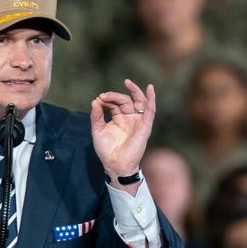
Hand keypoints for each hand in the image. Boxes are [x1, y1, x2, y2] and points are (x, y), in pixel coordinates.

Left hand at [90, 79, 155, 194]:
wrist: (115, 165)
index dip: (107, 99)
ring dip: (134, 91)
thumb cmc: (107, 150)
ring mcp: (138, 121)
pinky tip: (150, 89)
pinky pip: (150, 111)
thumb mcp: (98, 130)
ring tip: (128, 82)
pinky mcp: (145, 126)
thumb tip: (95, 101)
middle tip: (103, 96)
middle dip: (114, 96)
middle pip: (125, 100)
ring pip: (139, 102)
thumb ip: (96, 116)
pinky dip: (151, 99)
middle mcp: (129, 118)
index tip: (98, 99)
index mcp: (119, 118)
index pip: (115, 103)